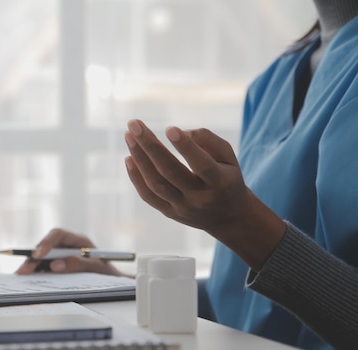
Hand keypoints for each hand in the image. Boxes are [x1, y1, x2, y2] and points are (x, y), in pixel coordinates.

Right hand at [15, 228, 123, 275]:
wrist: (113, 282)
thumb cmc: (108, 273)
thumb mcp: (97, 268)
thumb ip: (78, 265)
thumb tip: (56, 265)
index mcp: (78, 241)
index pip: (58, 234)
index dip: (46, 242)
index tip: (39, 254)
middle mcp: (68, 246)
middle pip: (46, 246)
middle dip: (34, 257)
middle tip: (24, 270)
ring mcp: (62, 256)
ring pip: (42, 257)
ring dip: (31, 265)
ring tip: (21, 275)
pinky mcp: (58, 266)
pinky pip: (44, 267)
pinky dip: (36, 272)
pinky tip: (27, 279)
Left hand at [123, 120, 284, 269]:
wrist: (228, 217)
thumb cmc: (226, 177)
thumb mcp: (229, 157)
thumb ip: (209, 140)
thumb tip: (180, 132)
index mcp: (219, 182)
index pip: (201, 164)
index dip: (185, 147)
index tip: (170, 128)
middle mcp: (199, 197)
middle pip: (170, 171)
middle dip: (150, 146)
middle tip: (134, 124)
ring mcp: (182, 207)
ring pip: (156, 184)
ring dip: (139, 158)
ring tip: (129, 136)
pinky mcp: (169, 213)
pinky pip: (148, 196)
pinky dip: (136, 177)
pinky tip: (129, 158)